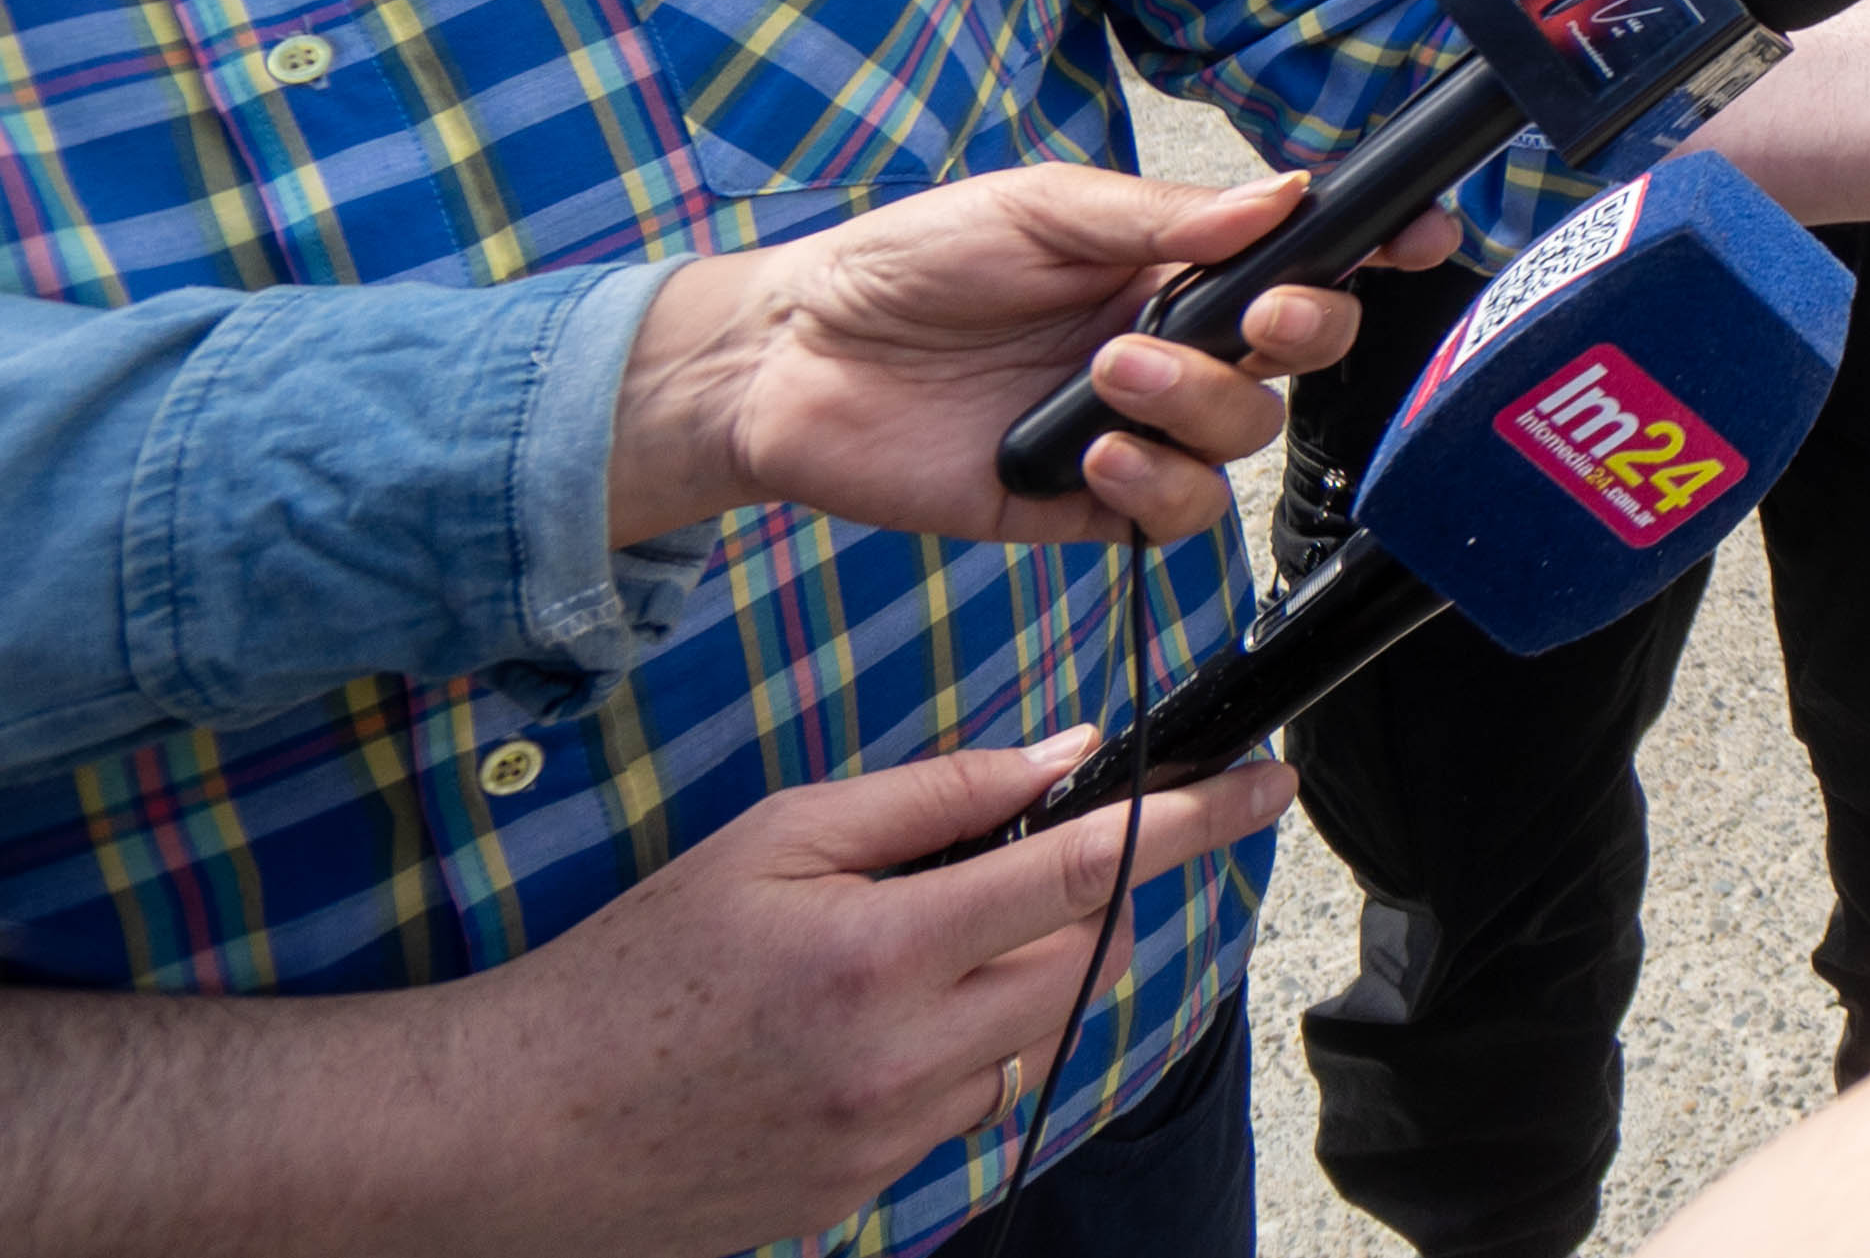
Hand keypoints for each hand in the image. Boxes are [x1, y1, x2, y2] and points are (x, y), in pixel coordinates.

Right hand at [445, 729, 1293, 1255]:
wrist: (518, 1131)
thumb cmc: (635, 965)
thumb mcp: (773, 841)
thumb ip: (929, 798)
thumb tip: (1060, 759)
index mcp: (880, 953)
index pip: (1083, 870)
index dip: (1191, 821)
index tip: (1267, 785)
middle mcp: (905, 1059)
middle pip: (1076, 957)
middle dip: (1075, 897)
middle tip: (1005, 863)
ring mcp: (893, 1141)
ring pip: (1027, 1031)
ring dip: (1003, 978)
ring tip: (887, 957)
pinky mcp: (870, 1194)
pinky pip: (966, 1101)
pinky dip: (949, 1050)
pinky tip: (850, 1034)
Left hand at [609, 167, 1450, 549]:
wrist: (791, 361)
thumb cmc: (908, 264)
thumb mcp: (1037, 209)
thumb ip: (1162, 216)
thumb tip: (1284, 196)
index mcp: (1173, 265)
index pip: (1300, 260)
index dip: (1373, 249)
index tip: (1415, 238)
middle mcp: (1173, 347)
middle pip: (1303, 356)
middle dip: (1305, 332)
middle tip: (1250, 318)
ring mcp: (1136, 429)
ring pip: (1245, 439)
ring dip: (1195, 404)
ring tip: (1106, 374)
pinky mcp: (1087, 506)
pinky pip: (1173, 515)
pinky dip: (1152, 481)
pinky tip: (1089, 451)